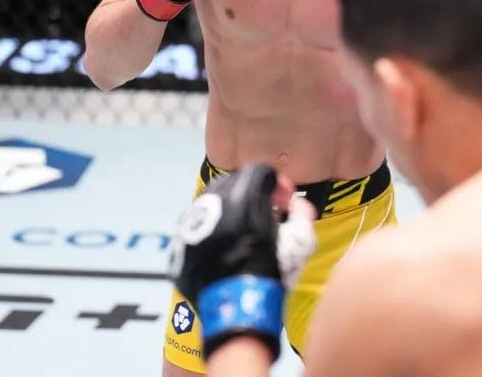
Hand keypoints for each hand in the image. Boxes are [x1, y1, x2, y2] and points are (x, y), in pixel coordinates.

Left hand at [168, 164, 315, 360]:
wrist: (236, 309)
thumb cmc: (271, 273)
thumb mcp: (299, 242)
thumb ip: (302, 213)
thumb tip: (296, 203)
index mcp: (243, 199)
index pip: (261, 171)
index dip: (277, 182)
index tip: (284, 200)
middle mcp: (212, 204)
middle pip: (234, 180)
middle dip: (253, 191)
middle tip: (266, 211)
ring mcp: (190, 223)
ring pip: (211, 200)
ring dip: (231, 206)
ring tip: (244, 229)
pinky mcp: (179, 243)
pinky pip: (196, 225)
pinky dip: (212, 229)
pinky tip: (225, 246)